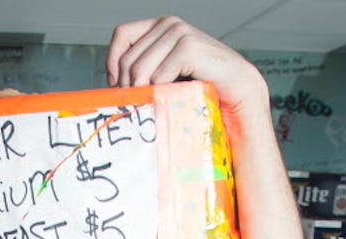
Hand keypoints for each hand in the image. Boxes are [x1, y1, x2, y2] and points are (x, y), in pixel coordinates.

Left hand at [106, 16, 268, 122]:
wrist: (235, 91)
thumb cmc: (199, 86)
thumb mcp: (164, 74)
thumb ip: (142, 71)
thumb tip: (109, 89)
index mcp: (160, 26)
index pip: (121, 35)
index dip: (114, 63)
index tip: (119, 87)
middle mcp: (169, 24)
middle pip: (128, 58)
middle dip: (128, 86)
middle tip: (138, 106)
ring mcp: (180, 33)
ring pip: (140, 69)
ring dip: (143, 93)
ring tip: (154, 106)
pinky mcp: (189, 47)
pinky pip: (158, 76)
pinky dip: (161, 92)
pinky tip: (173, 98)